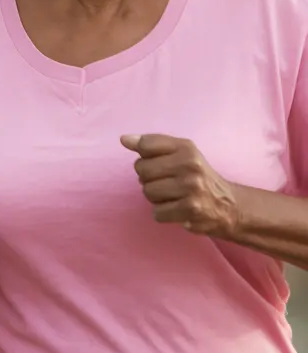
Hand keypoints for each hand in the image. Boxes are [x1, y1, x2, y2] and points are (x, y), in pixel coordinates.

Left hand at [121, 134, 240, 236]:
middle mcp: (190, 164)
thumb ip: (151, 145)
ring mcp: (191, 187)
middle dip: (148, 179)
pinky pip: (157, 212)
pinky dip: (162, 213)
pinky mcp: (191, 209)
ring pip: (147, 191)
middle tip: (165, 183)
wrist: (229, 205)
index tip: (155, 163)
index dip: (144, 157)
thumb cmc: (197, 176)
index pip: (146, 145)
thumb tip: (124, 139)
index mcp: (186, 147)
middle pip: (142, 169)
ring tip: (172, 196)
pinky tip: (176, 209)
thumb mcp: (180, 154)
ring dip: (155, 198)